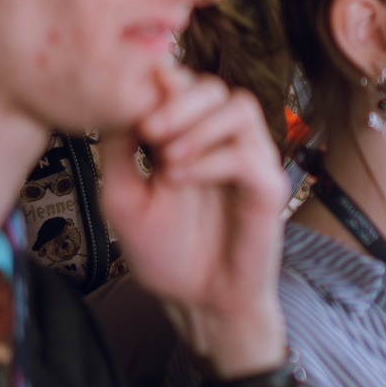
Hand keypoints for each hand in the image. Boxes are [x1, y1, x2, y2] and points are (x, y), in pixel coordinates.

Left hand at [102, 65, 292, 372]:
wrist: (197, 301)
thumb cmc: (166, 252)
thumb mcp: (122, 196)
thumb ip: (118, 150)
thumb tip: (117, 105)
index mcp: (191, 137)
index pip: (185, 85)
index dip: (161, 85)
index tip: (133, 113)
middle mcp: (224, 142)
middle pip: (216, 87)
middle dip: (179, 101)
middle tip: (148, 132)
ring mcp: (251, 162)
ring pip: (240, 107)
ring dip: (198, 125)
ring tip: (166, 159)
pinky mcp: (268, 188)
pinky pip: (248, 155)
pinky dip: (210, 160)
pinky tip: (179, 178)